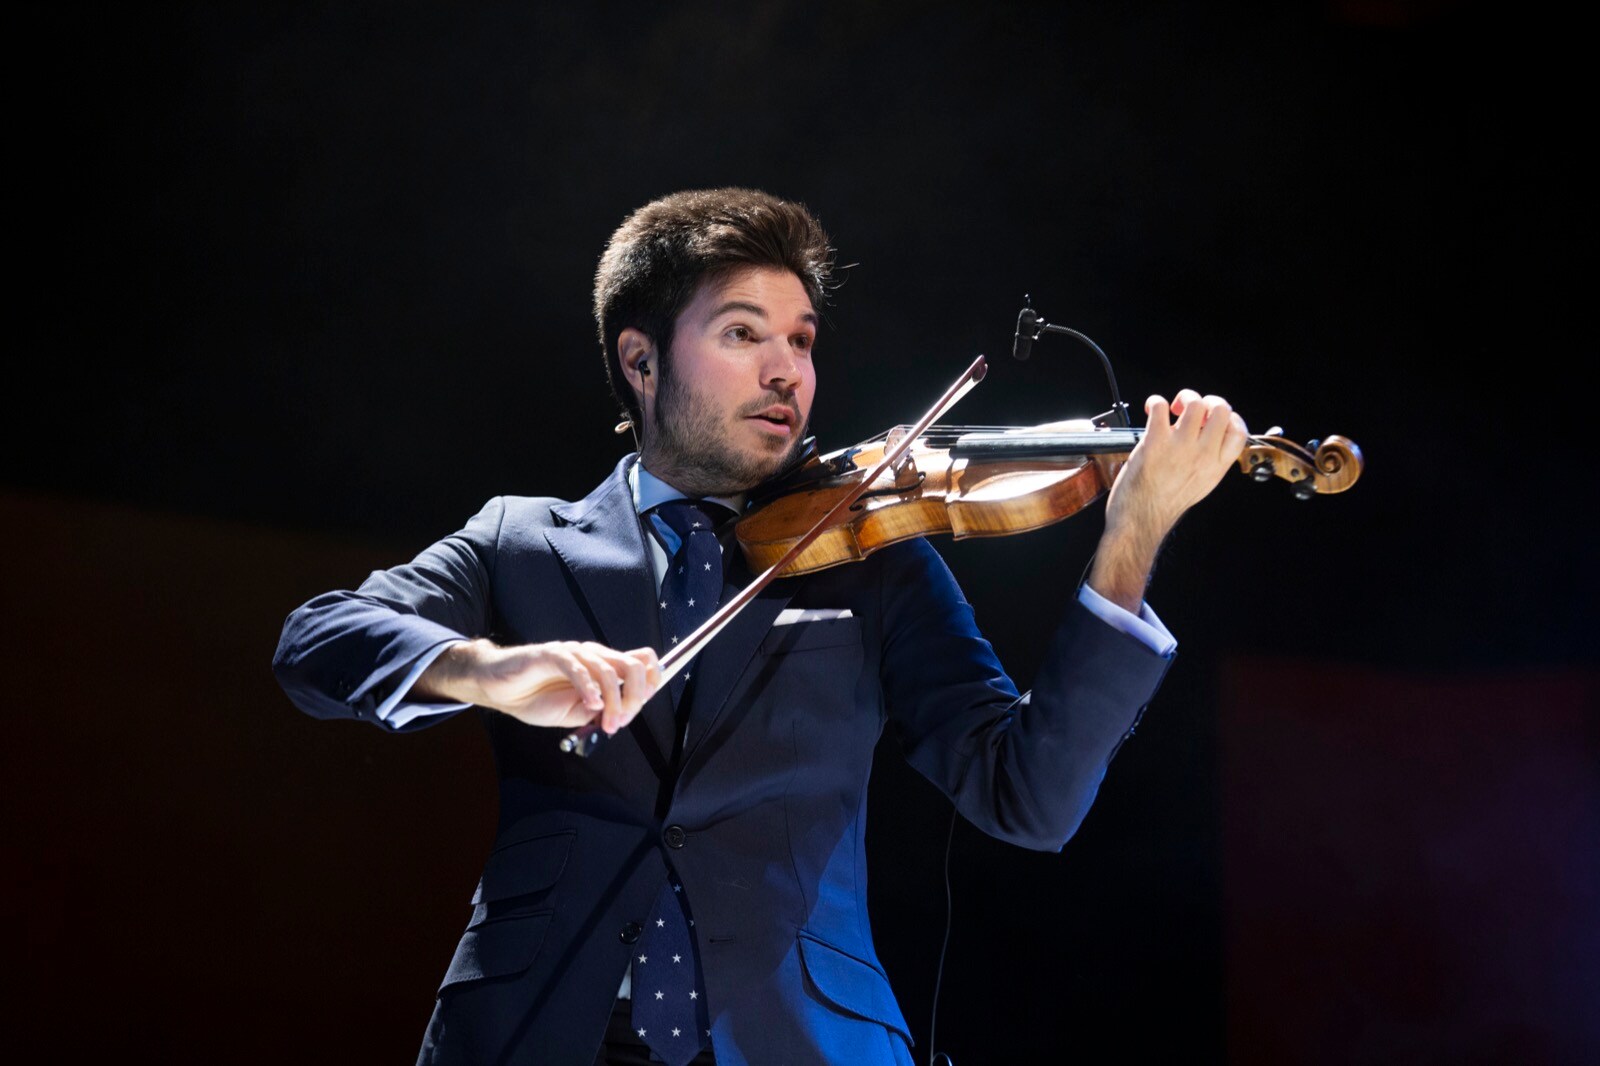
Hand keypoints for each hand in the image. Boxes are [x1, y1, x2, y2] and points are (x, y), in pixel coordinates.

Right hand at [417, 639, 661, 733]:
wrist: (502, 690)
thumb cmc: (539, 698)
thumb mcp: (579, 712)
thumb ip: (603, 709)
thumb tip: (627, 712)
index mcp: (603, 666)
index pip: (643, 661)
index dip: (652, 682)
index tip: (642, 707)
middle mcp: (593, 655)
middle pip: (633, 665)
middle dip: (634, 697)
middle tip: (621, 722)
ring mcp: (574, 653)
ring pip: (608, 670)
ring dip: (612, 701)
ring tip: (606, 723)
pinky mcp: (552, 654)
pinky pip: (577, 667)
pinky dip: (589, 687)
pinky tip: (591, 705)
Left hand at [1088, 390, 1246, 610]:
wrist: (1139, 522)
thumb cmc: (1163, 506)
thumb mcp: (1200, 486)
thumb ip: (1208, 463)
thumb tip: (1209, 440)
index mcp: (1216, 467)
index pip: (1239, 431)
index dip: (1230, 417)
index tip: (1214, 418)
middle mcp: (1203, 455)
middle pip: (1222, 409)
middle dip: (1207, 401)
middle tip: (1191, 411)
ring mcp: (1180, 447)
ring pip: (1196, 404)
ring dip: (1184, 399)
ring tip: (1173, 409)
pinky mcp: (1155, 443)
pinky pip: (1160, 407)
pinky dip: (1155, 402)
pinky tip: (1151, 409)